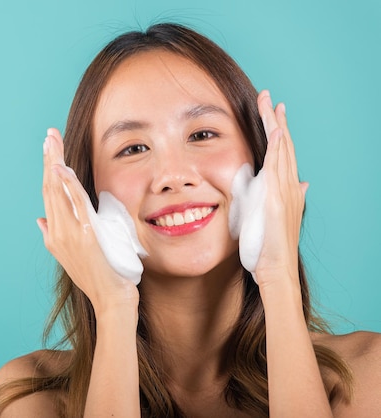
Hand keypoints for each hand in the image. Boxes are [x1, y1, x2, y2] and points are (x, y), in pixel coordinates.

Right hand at [37, 128, 138, 313]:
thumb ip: (53, 236)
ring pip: (57, 191)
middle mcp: (57, 232)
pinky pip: (74, 204)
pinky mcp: (85, 235)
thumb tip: (40, 219)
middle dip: (48, 158)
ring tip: (52, 140)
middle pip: (49, 187)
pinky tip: (61, 167)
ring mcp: (69, 234)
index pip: (49, 194)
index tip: (49, 149)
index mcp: (54, 235)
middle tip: (49, 134)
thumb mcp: (71, 256)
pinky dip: (67, 184)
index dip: (48, 170)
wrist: (110, 300)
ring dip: (54, 162)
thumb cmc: (98, 278)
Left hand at [254, 91, 308, 289]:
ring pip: (282, 153)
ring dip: (277, 127)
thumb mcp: (277, 217)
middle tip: (269, 96)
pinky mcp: (278, 202)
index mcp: (286, 189)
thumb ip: (288, 198)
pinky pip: (279, 171)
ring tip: (272, 104)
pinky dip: (279, 151)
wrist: (276, 270)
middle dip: (276, 120)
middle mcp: (289, 187)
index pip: (282, 153)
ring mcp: (285, 193)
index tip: (272, 110)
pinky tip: (278, 134)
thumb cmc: (272, 247)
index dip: (278, 130)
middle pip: (284, 146)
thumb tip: (304, 183)